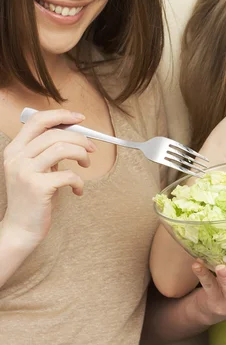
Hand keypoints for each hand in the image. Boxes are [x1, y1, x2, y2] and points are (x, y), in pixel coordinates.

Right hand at [2, 109, 95, 252]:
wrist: (21, 229)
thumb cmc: (32, 198)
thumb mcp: (33, 169)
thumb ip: (46, 151)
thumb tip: (73, 133)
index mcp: (14, 149)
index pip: (37, 120)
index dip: (61, 115)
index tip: (80, 118)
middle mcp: (17, 158)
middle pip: (55, 133)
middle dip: (79, 138)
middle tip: (91, 149)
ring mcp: (25, 172)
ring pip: (62, 148)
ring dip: (81, 154)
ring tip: (85, 165)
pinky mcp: (38, 188)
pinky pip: (68, 175)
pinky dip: (79, 181)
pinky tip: (78, 189)